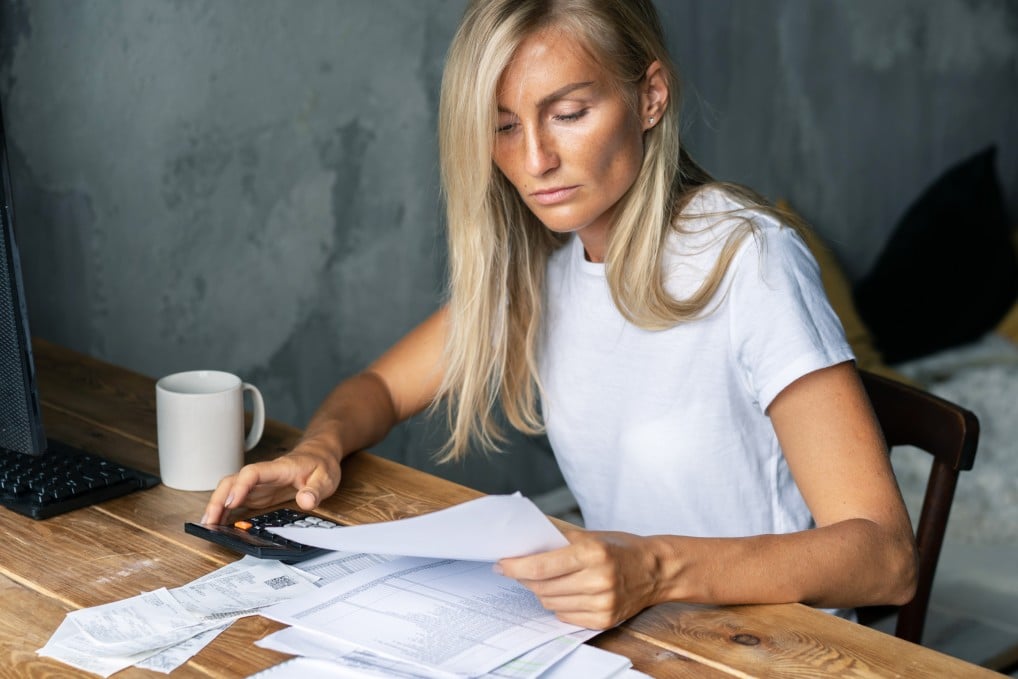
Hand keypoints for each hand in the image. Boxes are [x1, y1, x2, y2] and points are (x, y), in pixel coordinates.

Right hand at [200, 437, 341, 524]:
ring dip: (216, 506)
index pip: (253, 473)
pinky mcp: (257, 493)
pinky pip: (235, 499)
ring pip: (229, 489)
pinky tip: (218, 523)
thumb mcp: (326, 478)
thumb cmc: (320, 464)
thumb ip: (316, 490)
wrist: (319, 454)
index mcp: (278, 469)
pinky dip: (224, 511)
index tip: (231, 502)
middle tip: (210, 521)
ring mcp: (258, 484)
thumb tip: (306, 501)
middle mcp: (263, 475)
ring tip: (207, 526)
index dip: (240, 486)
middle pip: (233, 481)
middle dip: (218, 499)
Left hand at [497, 528, 662, 628]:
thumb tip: (522, 543)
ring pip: (550, 603)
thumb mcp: (590, 535)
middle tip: (515, 570)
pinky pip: (565, 616)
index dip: (516, 567)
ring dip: (540, 592)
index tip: (501, 564)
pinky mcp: (604, 619)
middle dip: (524, 578)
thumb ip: (558, 540)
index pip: (542, 567)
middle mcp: (598, 580)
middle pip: (543, 587)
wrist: (655, 569)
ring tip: (543, 580)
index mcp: (593, 553)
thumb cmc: (620, 548)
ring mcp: (602, 602)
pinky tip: (563, 592)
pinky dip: (558, 604)